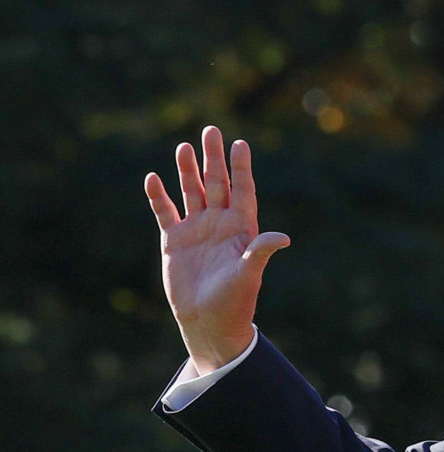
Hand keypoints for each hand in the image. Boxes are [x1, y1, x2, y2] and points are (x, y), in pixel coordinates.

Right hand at [145, 126, 289, 374]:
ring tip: (184, 148)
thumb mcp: (248, 274)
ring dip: (187, 171)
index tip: (240, 144)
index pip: (242, 190)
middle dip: (213, 159)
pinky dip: (158, 197)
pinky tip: (153, 178)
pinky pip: (165, 212)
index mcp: (241, 228)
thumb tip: (283, 238)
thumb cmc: (235, 300)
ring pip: (191, 192)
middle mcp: (219, 224)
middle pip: (216, 184)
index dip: (241, 168)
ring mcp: (196, 230)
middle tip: (211, 130)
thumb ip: (260, 252)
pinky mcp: (175, 240)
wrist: (209, 321)